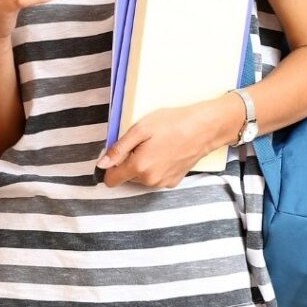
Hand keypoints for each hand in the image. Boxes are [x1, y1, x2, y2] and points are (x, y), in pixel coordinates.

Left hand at [98, 94, 245, 188]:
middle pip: (127, 177)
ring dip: (143, 164)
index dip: (110, 166)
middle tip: (143, 142)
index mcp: (139, 167)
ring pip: (142, 178)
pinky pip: (156, 177)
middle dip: (129, 162)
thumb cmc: (173, 123)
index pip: (111, 180)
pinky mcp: (174, 181)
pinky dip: (157, 167)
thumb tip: (101, 164)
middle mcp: (150, 180)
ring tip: (157, 145)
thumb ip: (119, 149)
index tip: (117, 153)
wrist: (204, 128)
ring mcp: (163, 183)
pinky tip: (167, 152)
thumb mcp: (140, 129)